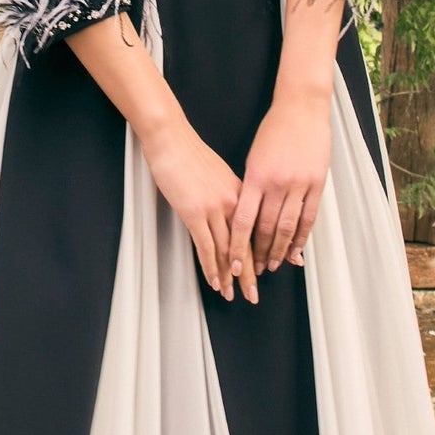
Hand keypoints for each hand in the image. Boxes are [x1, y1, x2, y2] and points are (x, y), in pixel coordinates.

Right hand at [140, 116, 244, 298]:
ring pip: (227, 252)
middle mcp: (232, 203)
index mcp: (240, 192)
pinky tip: (215, 282)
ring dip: (231, 278)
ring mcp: (214, 209)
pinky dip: (211, 268)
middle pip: (244, 246)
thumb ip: (224, 194)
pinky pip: (206, 248)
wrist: (171, 139)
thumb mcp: (216, 173)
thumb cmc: (188, 153)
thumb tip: (226, 211)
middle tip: (254, 294)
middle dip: (250, 274)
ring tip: (234, 296)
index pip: (253, 232)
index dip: (258, 255)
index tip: (263, 271)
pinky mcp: (194, 214)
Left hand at [228, 91, 330, 295]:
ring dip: (280, 250)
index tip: (233, 264)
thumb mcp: (254, 157)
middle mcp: (277, 184)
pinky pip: (309, 217)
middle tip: (253, 271)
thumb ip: (251, 185)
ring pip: (288, 227)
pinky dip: (302, 237)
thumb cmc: (274, 130)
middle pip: (266, 229)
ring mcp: (299, 184)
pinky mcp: (317, 183)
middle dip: (258, 253)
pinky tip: (297, 250)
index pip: (244, 220)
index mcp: (256, 177)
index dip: (238, 246)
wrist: (301, 108)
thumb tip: (246, 213)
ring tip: (274, 265)